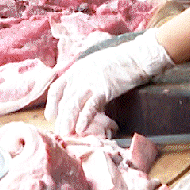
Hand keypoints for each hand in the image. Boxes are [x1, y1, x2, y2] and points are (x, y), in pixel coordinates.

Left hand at [45, 29, 173, 135]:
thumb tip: (83, 98)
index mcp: (76, 68)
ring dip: (69, 120)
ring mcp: (91, 81)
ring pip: (73, 104)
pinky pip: (90, 106)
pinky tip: (81, 128)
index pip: (57, 87)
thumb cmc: (120, 62)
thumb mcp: (96, 66)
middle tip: (60, 131)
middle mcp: (80, 74)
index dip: (52, 104)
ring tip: (67, 133)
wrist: (137, 57)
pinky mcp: (104, 89)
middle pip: (64, 99)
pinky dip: (84, 118)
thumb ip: (86, 79)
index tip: (51, 116)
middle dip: (60, 117)